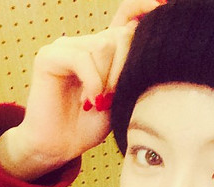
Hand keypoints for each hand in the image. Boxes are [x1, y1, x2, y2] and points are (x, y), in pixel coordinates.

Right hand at [0, 0, 162, 180]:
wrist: (61, 146)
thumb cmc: (90, 126)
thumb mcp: (121, 99)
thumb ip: (131, 73)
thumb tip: (150, 48)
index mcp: (105, 51)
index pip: (126, 16)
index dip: (144, 6)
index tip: (164, 4)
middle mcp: (86, 43)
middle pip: (121, 36)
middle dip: (125, 69)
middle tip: (114, 98)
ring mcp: (66, 47)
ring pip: (103, 47)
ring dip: (108, 80)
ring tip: (99, 103)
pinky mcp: (49, 57)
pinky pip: (82, 58)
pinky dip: (92, 81)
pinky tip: (90, 100)